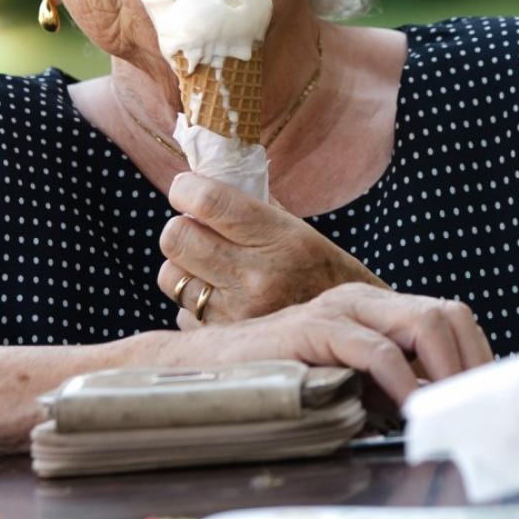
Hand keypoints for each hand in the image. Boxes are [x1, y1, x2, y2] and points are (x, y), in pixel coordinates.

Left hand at [157, 172, 384, 325]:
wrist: (348, 333)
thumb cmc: (323, 273)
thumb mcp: (299, 231)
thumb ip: (254, 207)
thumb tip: (205, 178)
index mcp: (279, 238)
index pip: (207, 202)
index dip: (185, 189)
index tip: (186, 189)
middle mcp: (256, 276)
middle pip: (175, 238)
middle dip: (181, 228)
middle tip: (197, 230)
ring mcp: (237, 313)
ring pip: (170, 275)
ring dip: (184, 268)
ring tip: (212, 268)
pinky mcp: (224, 341)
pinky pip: (182, 312)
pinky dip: (195, 305)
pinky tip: (223, 302)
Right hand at [178, 282, 493, 405]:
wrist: (208, 369)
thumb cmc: (281, 378)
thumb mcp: (349, 377)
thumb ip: (391, 380)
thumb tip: (443, 406)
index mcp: (376, 305)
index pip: (448, 314)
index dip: (476, 352)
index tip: (488, 393)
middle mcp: (363, 298)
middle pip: (444, 313)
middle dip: (472, 362)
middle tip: (479, 406)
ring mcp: (339, 309)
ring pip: (421, 324)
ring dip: (447, 371)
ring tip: (454, 410)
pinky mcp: (315, 330)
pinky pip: (376, 351)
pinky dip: (403, 383)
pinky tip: (412, 411)